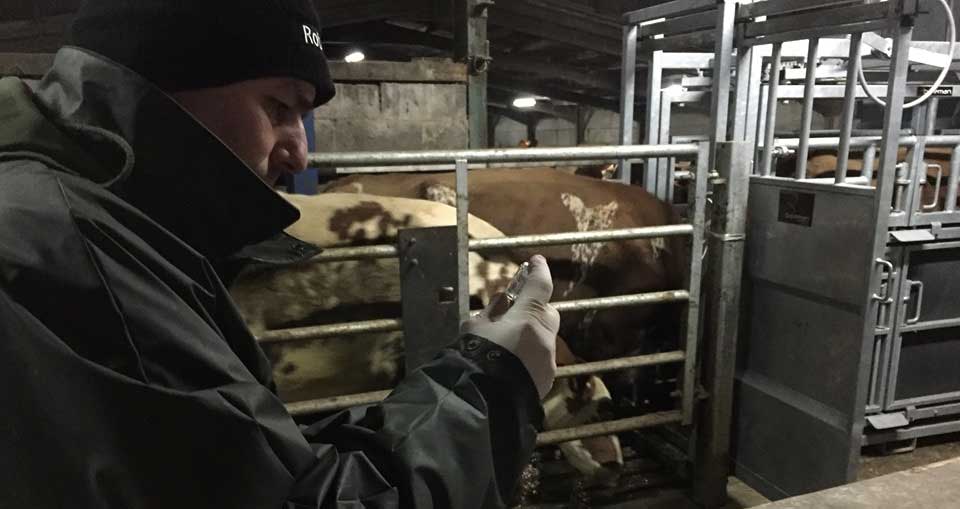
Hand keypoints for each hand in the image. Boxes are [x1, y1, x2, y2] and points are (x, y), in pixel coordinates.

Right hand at [462, 255, 559, 398]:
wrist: (483, 401)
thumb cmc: (475, 358)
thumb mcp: (474, 327)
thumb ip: (491, 312)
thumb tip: (501, 303)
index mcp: (528, 316)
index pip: (540, 284)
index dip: (539, 270)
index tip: (536, 261)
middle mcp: (545, 335)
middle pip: (548, 313)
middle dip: (535, 310)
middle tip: (516, 313)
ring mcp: (549, 359)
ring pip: (545, 338)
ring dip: (531, 335)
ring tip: (508, 345)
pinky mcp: (547, 379)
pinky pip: (541, 360)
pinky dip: (530, 356)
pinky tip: (512, 365)